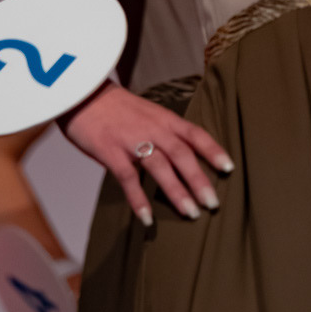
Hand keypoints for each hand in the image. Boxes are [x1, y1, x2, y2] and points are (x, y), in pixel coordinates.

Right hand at [60, 82, 232, 225]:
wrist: (82, 93)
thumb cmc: (116, 108)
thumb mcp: (147, 113)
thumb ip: (164, 133)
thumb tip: (184, 158)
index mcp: (163, 118)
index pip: (195, 133)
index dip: (213, 150)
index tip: (229, 168)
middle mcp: (152, 128)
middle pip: (182, 154)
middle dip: (199, 179)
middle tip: (213, 203)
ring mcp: (131, 140)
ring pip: (160, 167)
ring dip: (176, 191)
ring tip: (190, 213)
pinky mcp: (110, 152)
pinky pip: (128, 178)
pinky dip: (138, 199)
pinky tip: (147, 218)